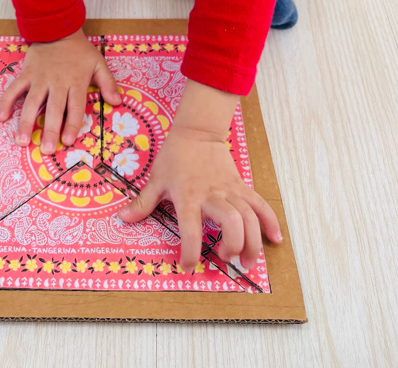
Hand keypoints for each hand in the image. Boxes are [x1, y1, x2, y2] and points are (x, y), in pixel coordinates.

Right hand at [0, 27, 121, 153]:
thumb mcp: (98, 63)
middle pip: (54, 109)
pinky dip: (7, 102)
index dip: (72, 125)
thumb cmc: (79, 51)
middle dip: (50, 130)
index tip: (68, 141)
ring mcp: (39, 78)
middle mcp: (57, 82)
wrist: (57, 29)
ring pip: (32, 102)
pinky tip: (2, 118)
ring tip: (21, 141)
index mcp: (75, 82)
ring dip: (26, 122)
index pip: (75, 107)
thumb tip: (117, 102)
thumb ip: (108, 83)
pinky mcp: (26, 73)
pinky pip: (14, 89)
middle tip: (46, 150)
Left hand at [118, 123, 282, 271]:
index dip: (190, 252)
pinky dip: (270, 221)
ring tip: (248, 261)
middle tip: (227, 259)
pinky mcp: (242, 185)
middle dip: (233, 246)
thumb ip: (143, 203)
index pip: (191, 229)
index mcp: (188, 196)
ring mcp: (230, 190)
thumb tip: (122, 219)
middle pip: (231, 223)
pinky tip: (275, 239)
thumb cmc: (175, 156)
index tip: (189, 267)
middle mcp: (212, 195)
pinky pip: (260, 204)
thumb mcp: (156, 179)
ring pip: (249, 217)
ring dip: (252, 242)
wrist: (198, 131)